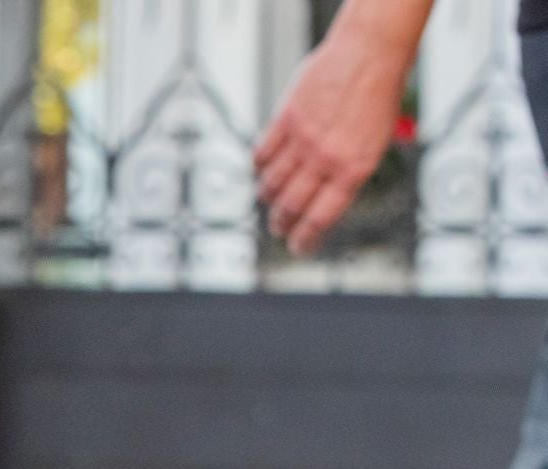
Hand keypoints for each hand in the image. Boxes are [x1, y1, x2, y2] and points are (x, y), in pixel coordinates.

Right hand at [256, 1, 429, 253]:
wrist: (369, 53)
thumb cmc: (378, 94)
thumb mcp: (374, 144)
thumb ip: (348, 172)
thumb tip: (326, 196)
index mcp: (353, 169)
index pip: (321, 218)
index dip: (306, 239)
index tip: (299, 247)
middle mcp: (325, 158)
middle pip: (291, 206)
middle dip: (281, 224)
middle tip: (278, 229)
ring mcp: (302, 140)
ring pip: (272, 183)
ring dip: (268, 198)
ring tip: (268, 201)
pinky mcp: (284, 120)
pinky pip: (262, 154)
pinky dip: (259, 166)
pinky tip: (261, 169)